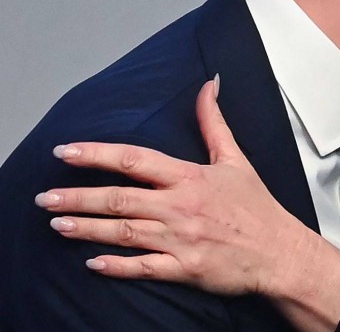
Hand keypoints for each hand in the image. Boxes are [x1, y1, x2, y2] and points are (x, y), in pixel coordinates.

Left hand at [37, 77, 339, 307]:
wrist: (280, 251)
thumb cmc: (257, 207)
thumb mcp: (236, 159)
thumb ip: (214, 123)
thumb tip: (208, 85)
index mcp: (190, 177)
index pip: (134, 160)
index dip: (96, 154)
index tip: (65, 151)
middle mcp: (181, 206)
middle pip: (119, 198)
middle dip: (77, 196)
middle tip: (44, 196)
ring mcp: (181, 238)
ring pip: (123, 231)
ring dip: (86, 228)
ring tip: (56, 223)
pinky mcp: (185, 268)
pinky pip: (143, 267)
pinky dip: (116, 266)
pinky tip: (92, 263)